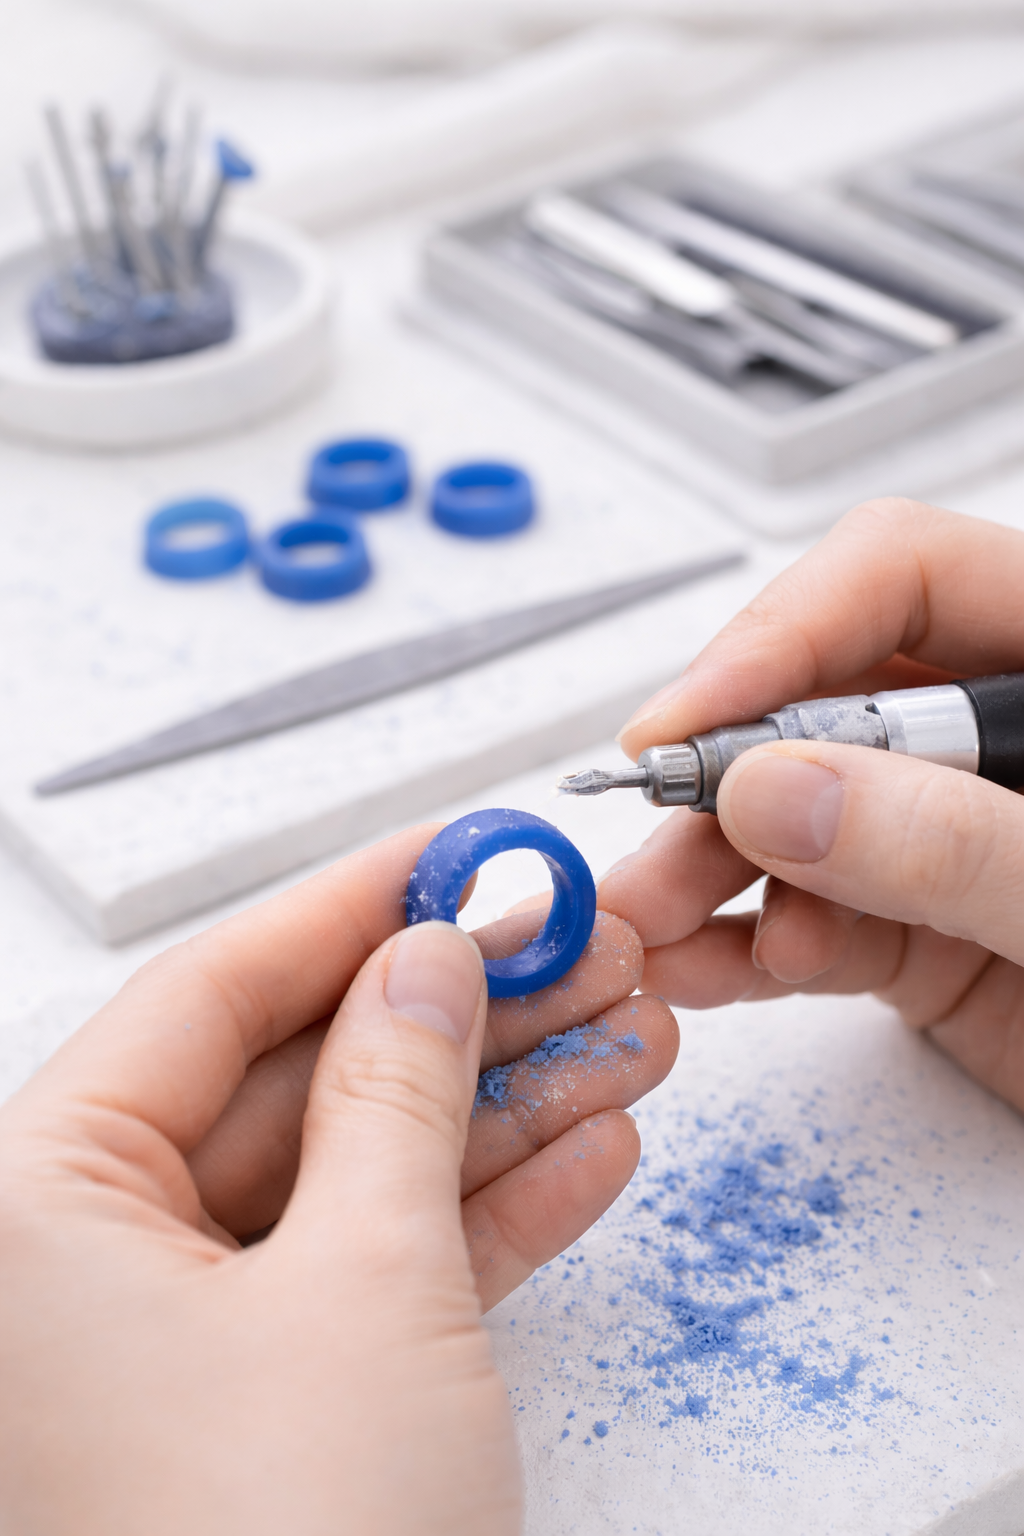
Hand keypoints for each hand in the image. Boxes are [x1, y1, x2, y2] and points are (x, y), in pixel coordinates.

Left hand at [0, 824, 675, 1534]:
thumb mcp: (362, 1286)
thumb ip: (398, 1094)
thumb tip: (433, 962)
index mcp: (36, 1209)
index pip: (209, 995)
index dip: (352, 909)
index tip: (459, 852)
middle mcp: (84, 1268)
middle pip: (299, 1078)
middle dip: (458, 1013)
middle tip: (572, 945)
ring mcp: (183, 1345)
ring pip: (356, 1172)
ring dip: (498, 1106)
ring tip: (622, 1037)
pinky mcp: (273, 1412)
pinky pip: (381, 1271)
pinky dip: (488, 1215)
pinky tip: (589, 1150)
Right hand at [602, 497, 1023, 1114]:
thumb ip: (962, 844)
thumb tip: (783, 791)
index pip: (899, 580)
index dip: (780, 636)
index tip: (693, 722)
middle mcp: (1005, 741)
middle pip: (824, 704)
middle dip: (723, 773)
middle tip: (651, 832)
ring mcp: (962, 841)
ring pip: (800, 823)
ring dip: (714, 872)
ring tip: (653, 922)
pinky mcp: (935, 939)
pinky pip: (817, 923)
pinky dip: (754, 949)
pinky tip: (714, 971)